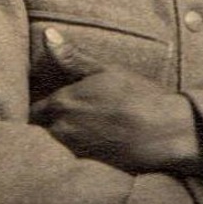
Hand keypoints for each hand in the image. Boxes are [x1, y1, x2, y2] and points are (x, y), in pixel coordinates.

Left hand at [30, 28, 201, 175]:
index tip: (54, 108)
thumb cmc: (139, 96)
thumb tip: (47, 34)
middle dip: (50, 127)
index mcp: (62, 102)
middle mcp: (61, 129)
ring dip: (63, 142)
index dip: (44, 109)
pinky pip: (73, 163)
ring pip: (56, 147)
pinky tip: (97, 149)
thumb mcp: (106, 70)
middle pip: (43, 131)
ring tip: (86, 135)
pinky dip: (78, 156)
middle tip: (72, 122)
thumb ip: (72, 56)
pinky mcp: (88, 169)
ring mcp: (74, 152)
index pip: (36, 110)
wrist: (166, 131)